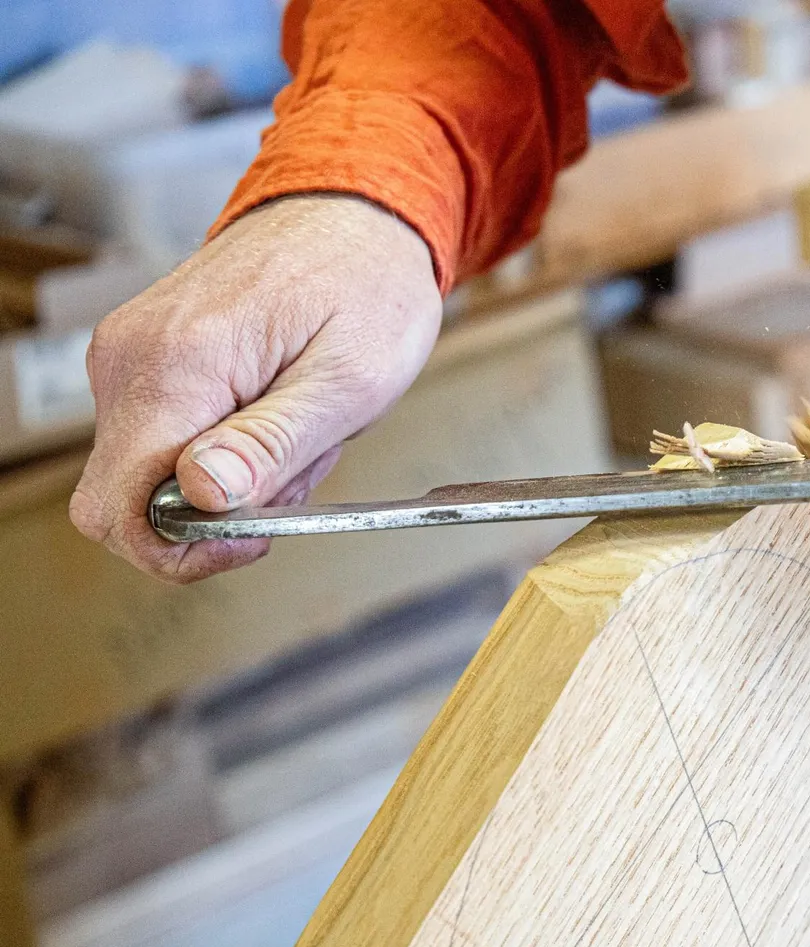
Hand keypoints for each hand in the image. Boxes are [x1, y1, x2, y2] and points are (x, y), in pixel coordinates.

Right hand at [71, 194, 441, 580]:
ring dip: (233, 477)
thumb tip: (204, 495)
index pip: (121, 510)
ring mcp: (129, 356)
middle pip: (129, 501)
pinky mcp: (144, 358)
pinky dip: (224, 446)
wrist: (354, 212)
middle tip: (297, 467)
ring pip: (152, 474)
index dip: (184, 548)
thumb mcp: (348, 382)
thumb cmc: (365, 286)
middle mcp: (129, 361)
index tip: (255, 534)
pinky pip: (163, 436)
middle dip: (215, 513)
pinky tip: (278, 410)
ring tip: (301, 426)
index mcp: (173, 368)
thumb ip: (273, 444)